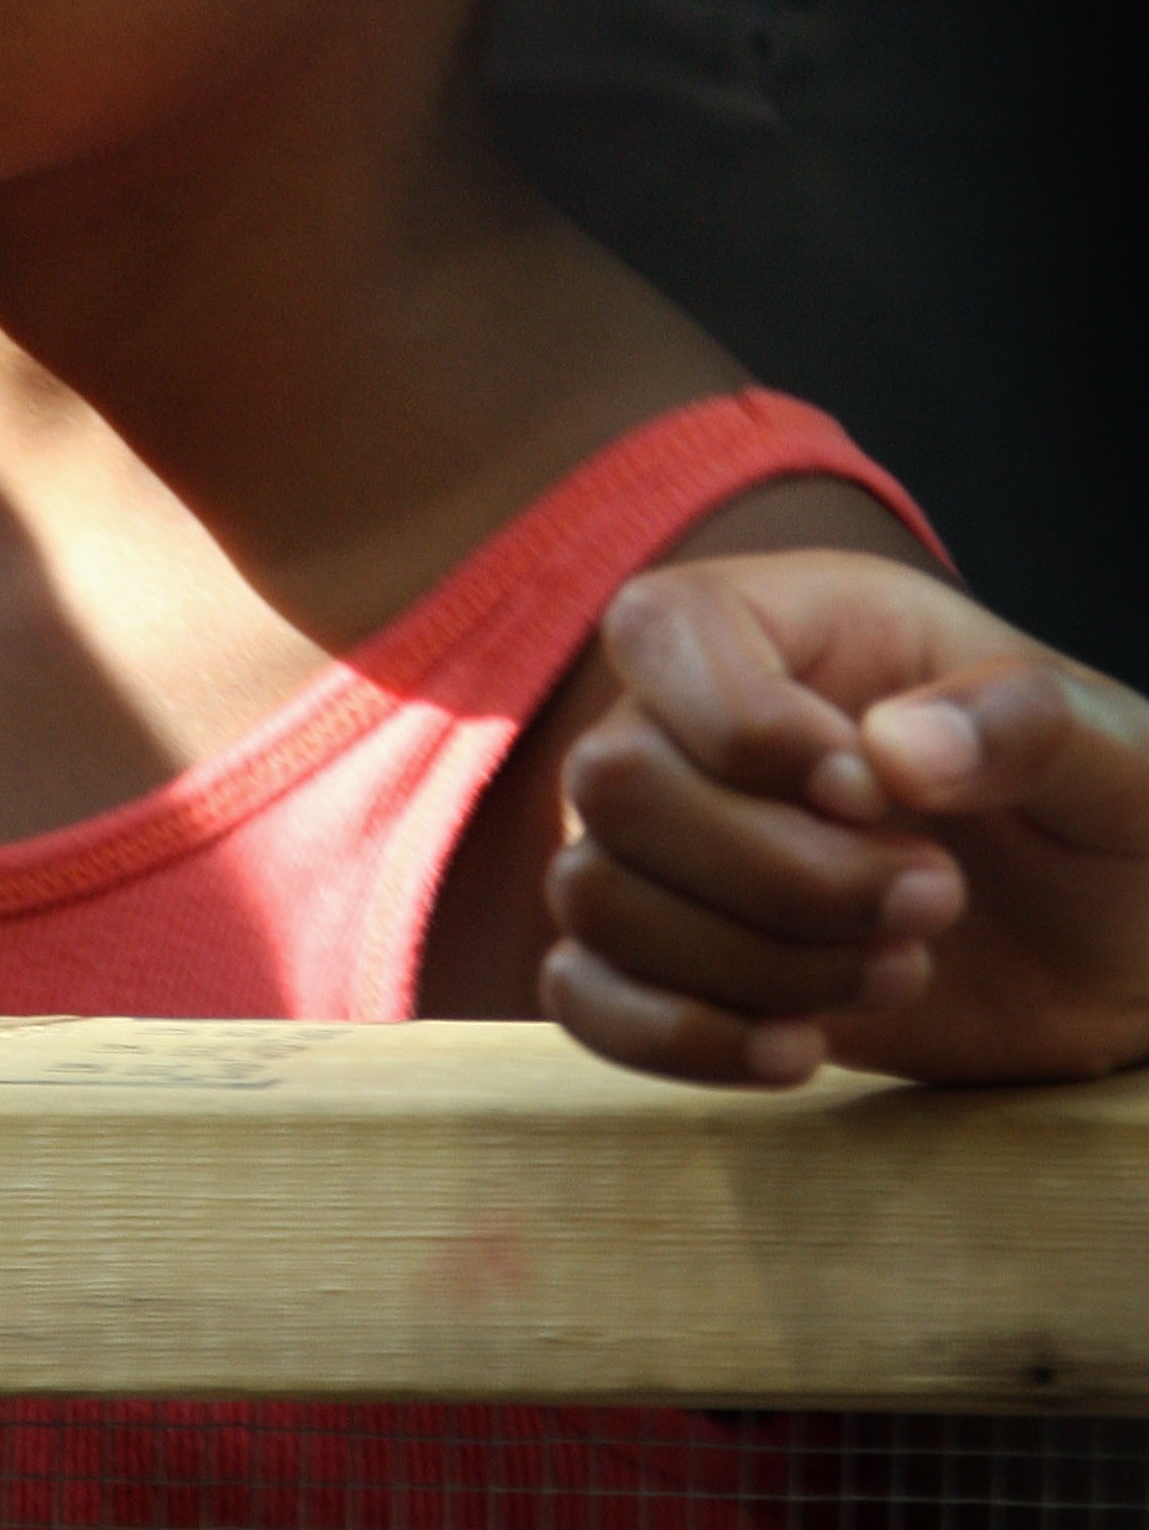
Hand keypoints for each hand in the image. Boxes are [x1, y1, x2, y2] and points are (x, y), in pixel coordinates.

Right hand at [540, 549, 1148, 1086]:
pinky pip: (578, 991)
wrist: (1109, 954)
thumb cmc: (1109, 820)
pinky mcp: (667, 959)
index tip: (881, 798)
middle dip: (779, 874)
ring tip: (898, 972)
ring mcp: (668, 843)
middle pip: (615, 780)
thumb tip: (891, 752)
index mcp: (790, 622)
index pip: (663, 629)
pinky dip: (677, 1037)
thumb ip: (1029, 723)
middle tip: (932, 901)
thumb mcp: (1121, 757)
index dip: (746, 726)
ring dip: (754, 963)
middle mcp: (695, 719)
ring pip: (593, 892)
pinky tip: (800, 1051)